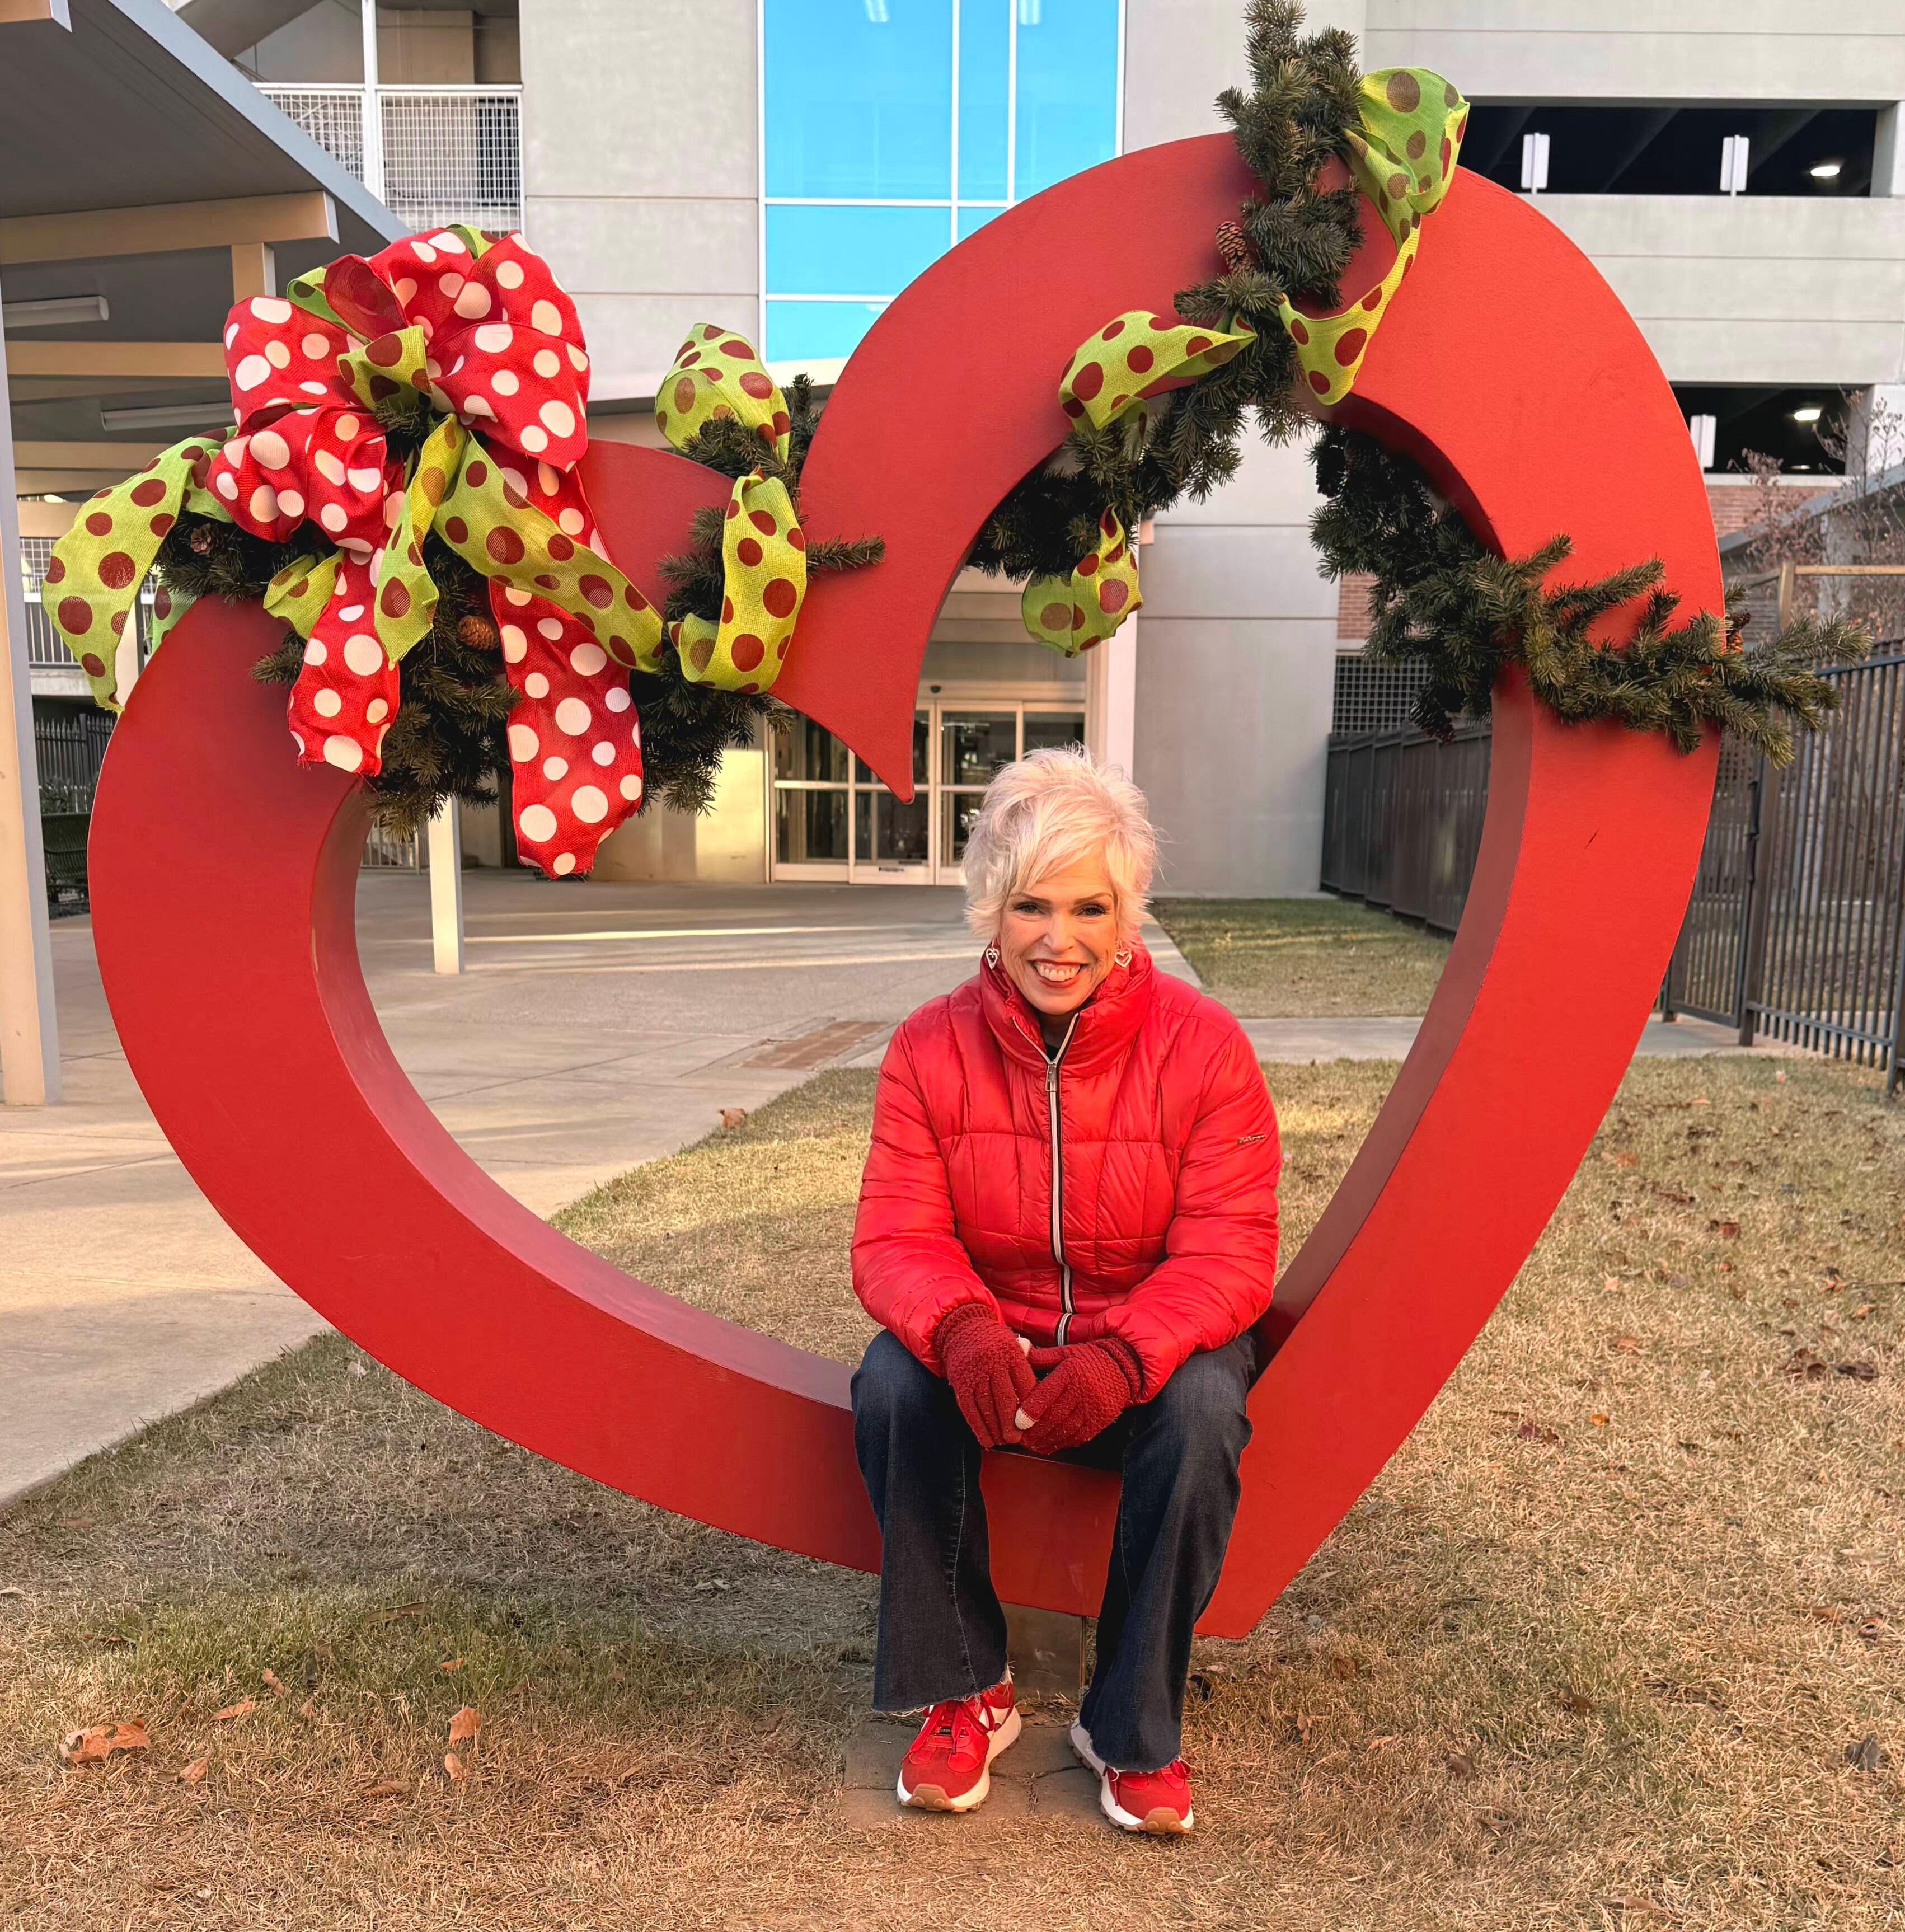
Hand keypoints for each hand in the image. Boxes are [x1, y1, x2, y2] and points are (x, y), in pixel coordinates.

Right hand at [936, 1304, 1036, 1447]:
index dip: (1031, 1407)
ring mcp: (975, 1373)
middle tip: (1017, 1439)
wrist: (963, 1328)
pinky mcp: (961, 1382)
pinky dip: (978, 1428)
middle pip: (1006, 1400)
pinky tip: (986, 1440)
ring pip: (987, 1407)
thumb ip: (1027, 1370)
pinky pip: (969, 1409)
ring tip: (1003, 1441)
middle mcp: (993, 1362)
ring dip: (996, 1430)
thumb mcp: (1015, 1347)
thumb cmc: (996, 1343)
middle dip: (1013, 1424)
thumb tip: (1040, 1400)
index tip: (1034, 1422)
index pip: (1025, 1385)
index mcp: (1012, 1353)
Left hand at [1013, 1339, 1142, 1455]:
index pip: (1048, 1394)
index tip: (1017, 1422)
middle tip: (1019, 1437)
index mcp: (1071, 1371)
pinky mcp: (1100, 1421)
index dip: (1031, 1411)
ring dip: (1046, 1440)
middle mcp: (1083, 1391)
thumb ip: (1039, 1355)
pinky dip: (1061, 1443)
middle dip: (1035, 1430)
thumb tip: (1017, 1348)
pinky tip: (1048, 1445)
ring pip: (1065, 1430)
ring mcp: (1094, 1408)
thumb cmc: (1087, 1359)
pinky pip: (1078, 1436)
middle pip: (1054, 1416)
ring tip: (1031, 1444)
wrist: (1122, 1367)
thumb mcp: (1064, 1352)